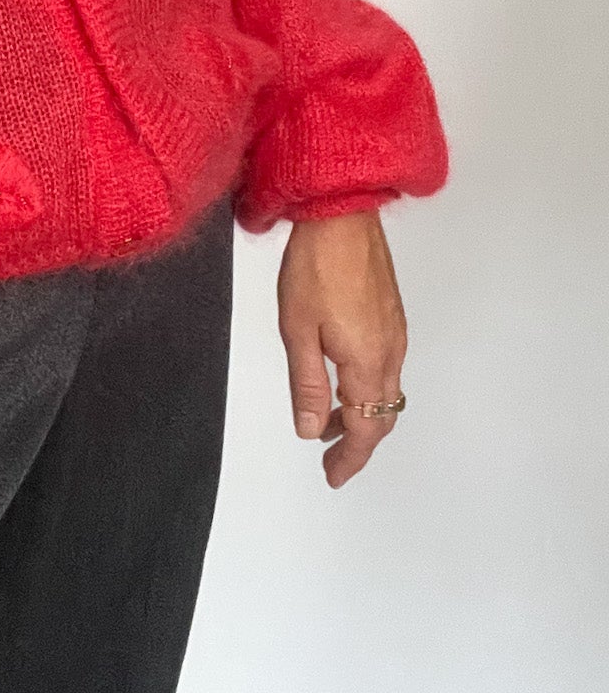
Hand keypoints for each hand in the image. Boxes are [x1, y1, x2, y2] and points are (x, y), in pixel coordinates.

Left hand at [277, 210, 407, 488]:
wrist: (342, 215)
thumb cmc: (315, 268)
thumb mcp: (298, 332)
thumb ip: (307, 385)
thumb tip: (311, 431)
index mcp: (368, 362)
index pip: (366, 429)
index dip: (350, 458)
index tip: (333, 476)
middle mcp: (390, 352)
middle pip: (381, 416)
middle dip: (357, 442)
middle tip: (330, 458)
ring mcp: (394, 332)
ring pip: (384, 391)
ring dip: (360, 413)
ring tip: (325, 419)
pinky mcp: (391, 314)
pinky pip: (385, 367)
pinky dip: (365, 386)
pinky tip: (340, 378)